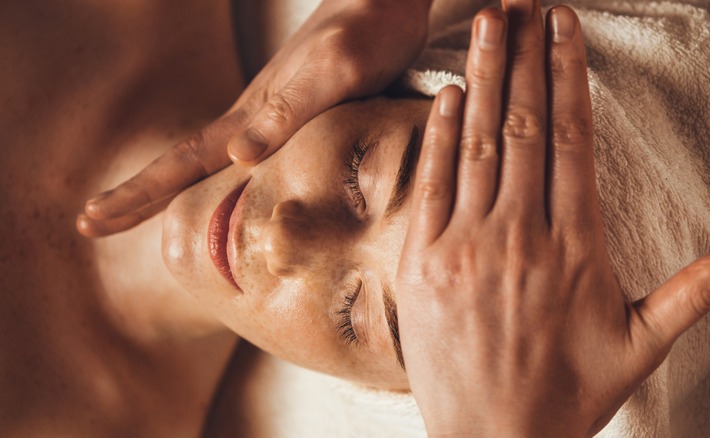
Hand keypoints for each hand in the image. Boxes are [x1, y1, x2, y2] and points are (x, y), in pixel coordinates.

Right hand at [78, 0, 429, 236]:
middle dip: (137, 197)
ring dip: (174, 189)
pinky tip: (228, 185)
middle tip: (89, 223)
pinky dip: (225, 181)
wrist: (385, 4)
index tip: (90, 219)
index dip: (138, 194)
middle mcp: (252, 120)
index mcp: (250, 116)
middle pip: (183, 164)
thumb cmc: (363, 36)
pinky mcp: (298, 117)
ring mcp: (271, 118)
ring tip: (141, 211)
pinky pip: (250, 159)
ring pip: (210, 163)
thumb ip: (285, 114)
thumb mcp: (329, 76)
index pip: (181, 162)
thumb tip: (235, 156)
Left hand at [396, 3, 709, 435]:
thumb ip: (695, 292)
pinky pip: (432, 187)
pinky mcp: (423, 264)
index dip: (567, 77)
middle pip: (522, 127)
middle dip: (522, 58)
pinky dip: (439, 136)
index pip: (571, 140)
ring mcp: (465, 247)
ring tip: (486, 25)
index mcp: (575, 246)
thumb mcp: (641, 345)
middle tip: (522, 6)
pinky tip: (446, 94)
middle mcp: (519, 236)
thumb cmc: (569, 394)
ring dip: (480, 78)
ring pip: (476, 145)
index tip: (564, 29)